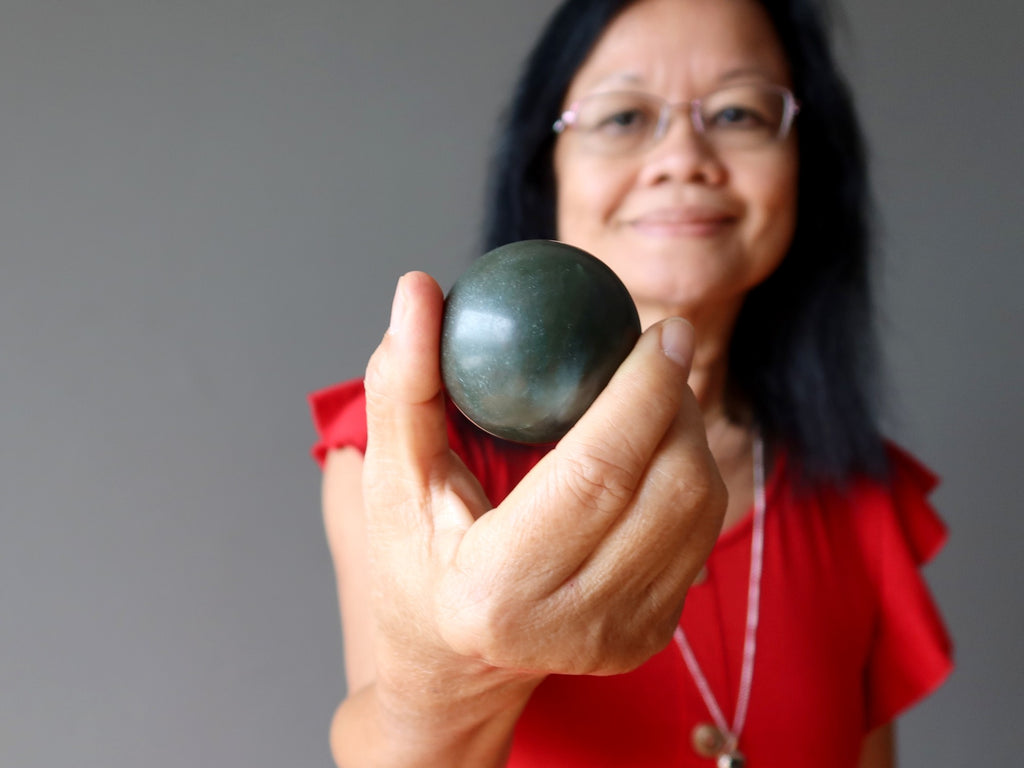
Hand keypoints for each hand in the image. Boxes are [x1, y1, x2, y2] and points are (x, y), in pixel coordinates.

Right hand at [362, 271, 725, 696]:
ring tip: (655, 395)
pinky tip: (656, 448)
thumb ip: (402, 385)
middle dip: (680, 403)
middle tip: (662, 349)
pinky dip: (689, 474)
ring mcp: (620, 639)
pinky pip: (698, 535)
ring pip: (698, 510)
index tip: (663, 330)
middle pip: (667, 489)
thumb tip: (418, 288)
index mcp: (498, 590)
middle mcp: (571, 626)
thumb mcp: (393, 476)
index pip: (596, 473)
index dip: (642, 392)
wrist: (453, 661)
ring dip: (692, 434)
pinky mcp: (651, 637)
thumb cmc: (415, 560)